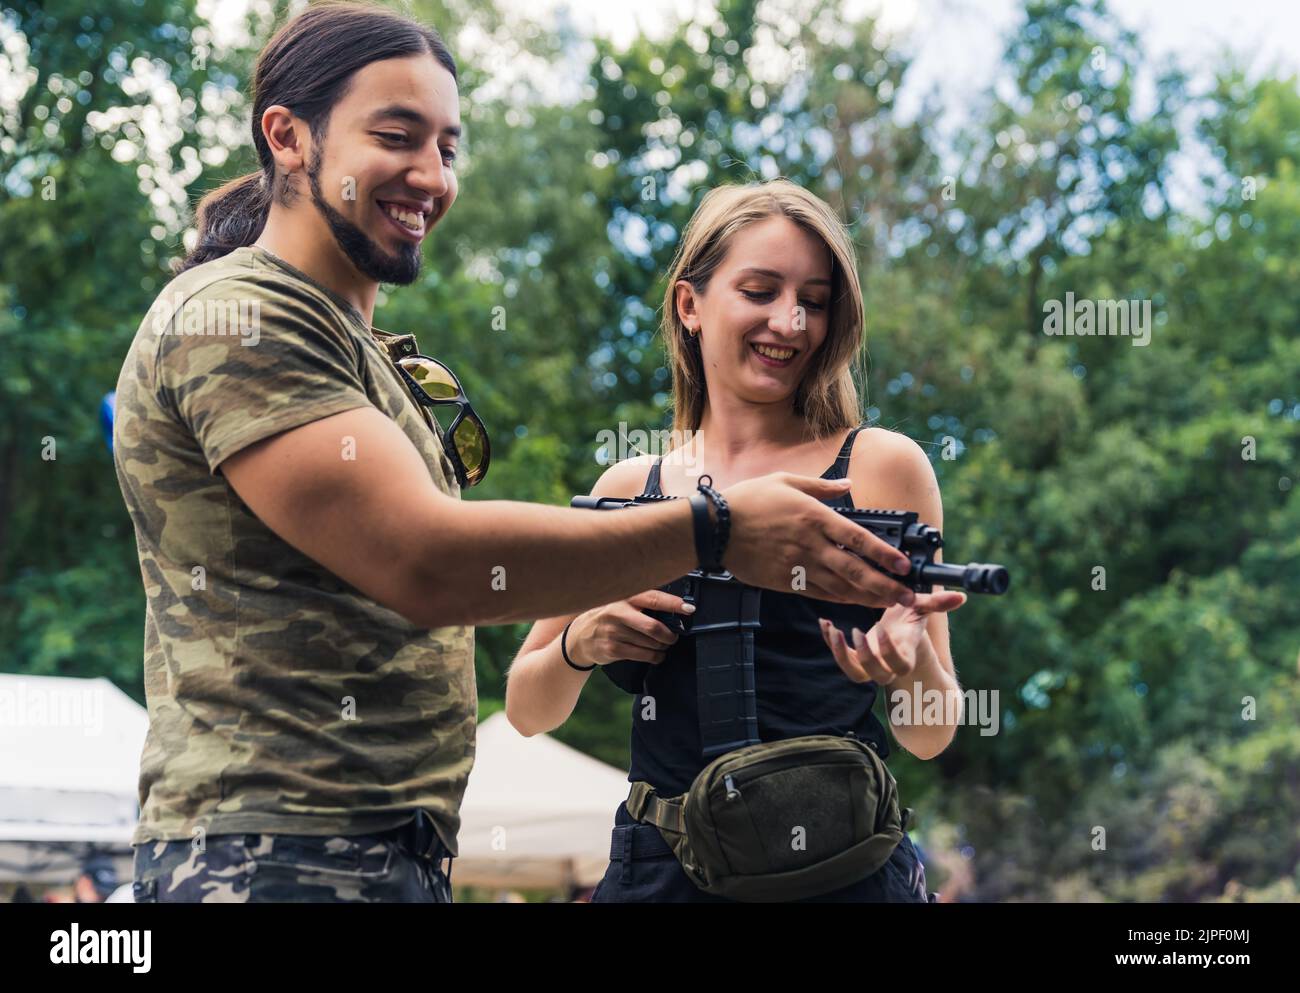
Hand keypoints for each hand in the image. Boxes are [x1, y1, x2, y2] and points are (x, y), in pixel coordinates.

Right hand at [566, 589, 694, 666]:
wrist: (580, 636)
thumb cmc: (608, 617)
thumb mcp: (621, 604)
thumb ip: (643, 605)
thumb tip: (675, 611)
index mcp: (624, 598)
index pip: (653, 598)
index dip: (673, 604)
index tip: (689, 609)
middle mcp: (617, 613)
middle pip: (653, 627)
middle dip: (669, 635)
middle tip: (674, 637)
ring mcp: (613, 632)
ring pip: (650, 643)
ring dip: (662, 647)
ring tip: (664, 646)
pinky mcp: (612, 649)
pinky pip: (642, 655)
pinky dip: (655, 657)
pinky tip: (656, 655)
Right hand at [720, 473, 917, 609]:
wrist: (715, 527)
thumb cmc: (749, 499)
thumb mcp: (786, 480)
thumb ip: (822, 487)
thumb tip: (848, 487)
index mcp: (814, 517)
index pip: (858, 538)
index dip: (884, 554)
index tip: (903, 565)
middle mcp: (810, 544)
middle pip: (855, 570)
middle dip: (886, 586)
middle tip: (909, 597)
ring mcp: (797, 566)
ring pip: (840, 588)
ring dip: (868, 597)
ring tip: (890, 604)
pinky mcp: (785, 581)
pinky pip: (818, 594)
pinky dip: (840, 600)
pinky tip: (856, 602)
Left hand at [819, 590, 966, 684]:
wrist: (898, 630)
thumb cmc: (911, 619)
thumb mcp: (921, 608)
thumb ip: (937, 603)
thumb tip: (961, 596)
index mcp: (906, 654)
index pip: (900, 664)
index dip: (890, 653)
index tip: (882, 628)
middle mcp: (888, 665)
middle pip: (877, 675)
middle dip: (865, 656)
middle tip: (856, 631)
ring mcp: (871, 664)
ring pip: (855, 673)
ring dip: (840, 655)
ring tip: (833, 630)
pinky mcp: (855, 658)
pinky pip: (841, 658)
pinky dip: (830, 642)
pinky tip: (825, 623)